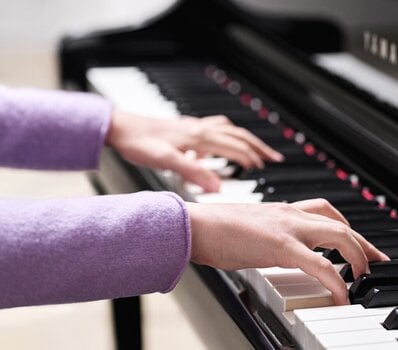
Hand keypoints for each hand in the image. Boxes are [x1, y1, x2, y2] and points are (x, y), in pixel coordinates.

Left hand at [106, 110, 283, 191]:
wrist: (121, 126)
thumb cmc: (139, 143)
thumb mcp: (166, 161)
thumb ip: (193, 173)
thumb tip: (217, 187)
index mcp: (200, 139)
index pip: (235, 148)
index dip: (252, 158)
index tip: (265, 168)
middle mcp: (201, 130)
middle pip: (238, 136)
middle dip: (258, 147)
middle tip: (274, 157)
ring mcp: (194, 127)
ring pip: (229, 130)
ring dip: (246, 139)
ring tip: (256, 149)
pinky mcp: (186, 127)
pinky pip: (214, 128)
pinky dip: (225, 135)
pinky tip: (217, 145)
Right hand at [186, 198, 389, 304]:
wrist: (195, 225)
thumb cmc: (215, 230)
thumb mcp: (250, 229)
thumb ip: (268, 236)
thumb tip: (275, 252)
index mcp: (283, 211)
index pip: (325, 212)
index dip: (346, 227)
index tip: (358, 243)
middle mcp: (290, 214)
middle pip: (340, 222)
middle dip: (363, 242)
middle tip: (377, 261)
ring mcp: (288, 228)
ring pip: (339, 234)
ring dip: (358, 255)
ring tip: (365, 275)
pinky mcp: (281, 246)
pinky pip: (321, 264)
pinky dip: (337, 281)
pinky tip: (342, 296)